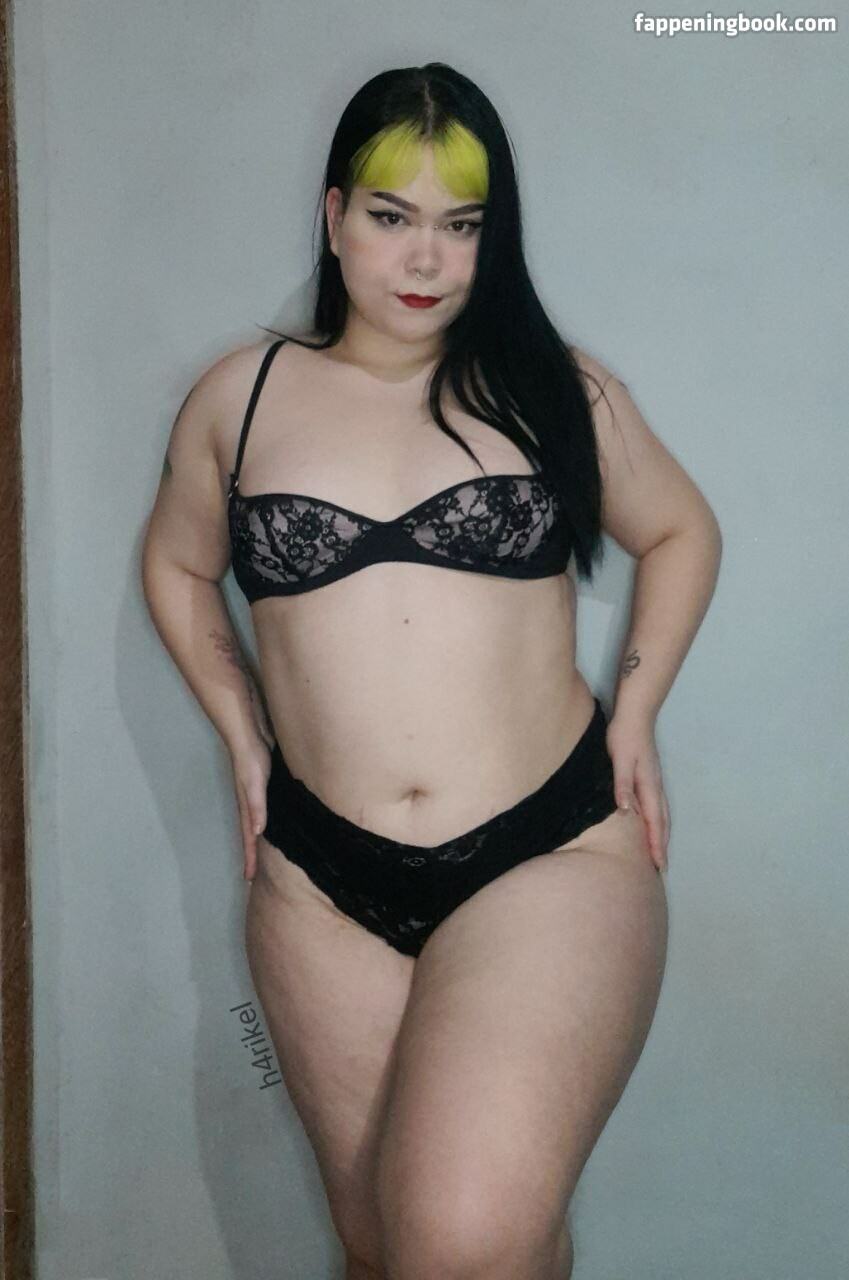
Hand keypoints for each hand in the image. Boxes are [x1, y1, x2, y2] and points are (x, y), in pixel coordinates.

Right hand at [229, 736, 271, 882]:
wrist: (249, 735)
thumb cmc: (251, 760)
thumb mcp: (254, 784)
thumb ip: (257, 806)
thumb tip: (257, 833)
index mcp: (248, 809)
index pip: (248, 840)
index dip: (249, 860)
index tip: (248, 880)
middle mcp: (251, 806)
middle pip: (251, 837)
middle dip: (252, 857)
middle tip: (252, 878)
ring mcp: (257, 797)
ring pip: (258, 825)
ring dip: (259, 843)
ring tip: (263, 858)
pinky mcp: (264, 787)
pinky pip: (266, 812)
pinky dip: (268, 823)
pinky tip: (275, 825)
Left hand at [605, 711, 669, 870]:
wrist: (636, 713)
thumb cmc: (624, 736)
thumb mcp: (619, 760)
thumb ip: (622, 785)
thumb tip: (625, 812)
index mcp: (648, 786)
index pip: (654, 822)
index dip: (656, 844)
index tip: (659, 866)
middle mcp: (655, 787)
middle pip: (662, 822)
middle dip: (661, 845)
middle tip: (661, 868)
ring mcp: (655, 781)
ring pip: (662, 814)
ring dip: (661, 834)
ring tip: (658, 852)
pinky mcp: (650, 776)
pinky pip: (657, 805)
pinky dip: (658, 820)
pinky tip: (652, 823)